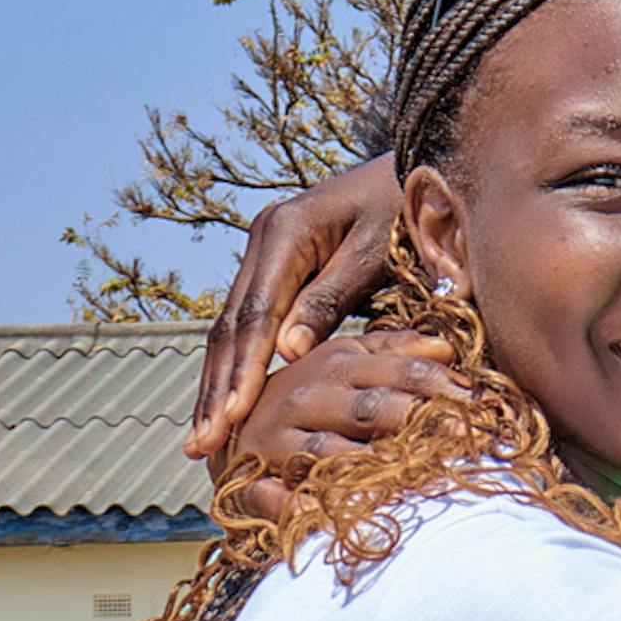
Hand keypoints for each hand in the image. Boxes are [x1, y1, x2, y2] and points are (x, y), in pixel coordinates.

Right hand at [185, 157, 403, 459]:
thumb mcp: (376, 255)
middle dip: (215, 389)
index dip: (243, 369)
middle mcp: (264, 240)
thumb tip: (286, 352)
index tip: (233, 416)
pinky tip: (226, 408)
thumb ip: (332, 299)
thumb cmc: (409, 213)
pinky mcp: (276, 268)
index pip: (256, 313)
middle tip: (201, 444)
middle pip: (230, 325)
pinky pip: (247, 326)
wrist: (420, 175)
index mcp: (286, 232)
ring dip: (216, 386)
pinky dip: (236, 369)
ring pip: (230, 329)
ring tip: (201, 440)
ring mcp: (265, 253)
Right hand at [221, 327, 465, 518]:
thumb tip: (446, 349)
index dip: (445, 388)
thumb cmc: (309, 400)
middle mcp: (306, 393)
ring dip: (375, 470)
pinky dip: (308, 507)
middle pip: (374, 408)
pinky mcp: (253, 476)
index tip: (486, 408)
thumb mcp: (350, 366)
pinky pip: (286, 495)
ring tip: (419, 483)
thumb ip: (396, 355)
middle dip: (421, 424)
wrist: (229, 432)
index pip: (401, 372)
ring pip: (333, 453)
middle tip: (465, 439)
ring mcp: (277, 435)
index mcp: (337, 362)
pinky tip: (340, 516)